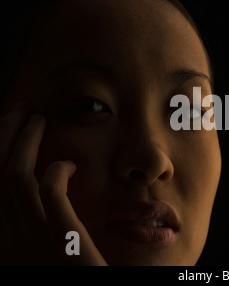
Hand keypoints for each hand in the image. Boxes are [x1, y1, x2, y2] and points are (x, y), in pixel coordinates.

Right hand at [0, 102, 106, 264]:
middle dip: (4, 135)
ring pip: (15, 174)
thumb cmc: (71, 275)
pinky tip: (69, 164)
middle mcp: (7, 239)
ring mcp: (31, 238)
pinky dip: (55, 169)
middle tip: (20, 110)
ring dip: (25, 141)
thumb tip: (42, 193)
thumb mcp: (40, 255)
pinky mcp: (61, 237)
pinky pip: (48, 190)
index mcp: (3, 243)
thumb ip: (34, 227)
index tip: (7, 128)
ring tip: (38, 119)